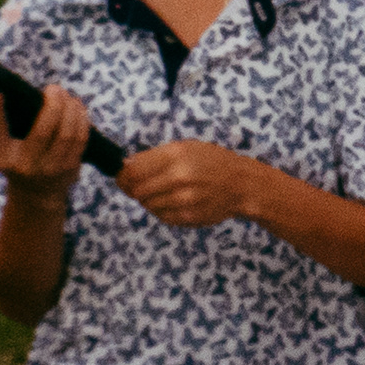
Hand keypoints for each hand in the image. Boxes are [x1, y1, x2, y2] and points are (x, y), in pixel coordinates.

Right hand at [0, 85, 91, 197]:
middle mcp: (25, 165)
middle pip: (43, 131)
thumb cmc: (11, 160)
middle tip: (52, 88)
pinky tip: (76, 107)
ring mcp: (50, 169)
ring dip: (70, 109)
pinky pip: (80, 139)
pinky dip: (81, 119)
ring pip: (67, 133)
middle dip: (52, 105)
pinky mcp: (70, 168)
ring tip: (66, 95)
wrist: (36, 194)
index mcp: (2, 157)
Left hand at [116, 139, 270, 228]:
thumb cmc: (213, 162)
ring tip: (164, 192)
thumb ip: (155, 156)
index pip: (132, 171)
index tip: (122, 177)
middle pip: (137, 190)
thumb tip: (124, 167)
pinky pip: (162, 216)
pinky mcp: (188, 216)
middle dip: (134, 190)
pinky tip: (174, 202)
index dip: (122, 176)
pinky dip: (162, 210)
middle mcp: (179, 177)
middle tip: (140, 187)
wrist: (242, 185)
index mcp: (176, 155)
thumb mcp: (186, 148)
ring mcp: (184, 200)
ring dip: (149, 200)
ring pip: (148, 205)